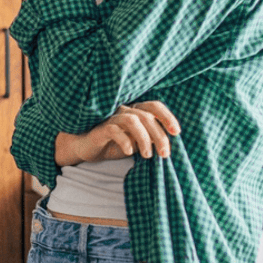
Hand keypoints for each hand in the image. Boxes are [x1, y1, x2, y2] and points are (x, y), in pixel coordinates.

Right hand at [55, 101, 181, 164]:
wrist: (86, 148)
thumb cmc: (113, 144)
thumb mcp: (135, 143)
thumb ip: (149, 139)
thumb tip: (167, 144)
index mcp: (135, 111)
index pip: (154, 106)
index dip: (167, 117)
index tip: (176, 132)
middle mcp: (124, 111)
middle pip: (146, 116)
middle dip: (159, 135)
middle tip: (164, 153)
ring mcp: (111, 118)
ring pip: (132, 120)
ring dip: (144, 138)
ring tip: (147, 155)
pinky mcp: (100, 128)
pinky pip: (114, 130)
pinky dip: (124, 140)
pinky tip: (128, 152)